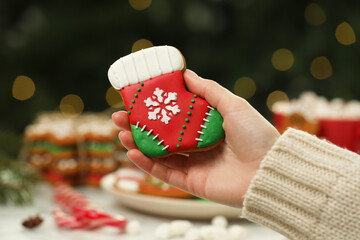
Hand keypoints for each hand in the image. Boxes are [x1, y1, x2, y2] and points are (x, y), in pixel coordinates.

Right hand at [112, 70, 279, 206]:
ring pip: (160, 154)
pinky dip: (147, 164)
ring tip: (121, 132)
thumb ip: (208, 90)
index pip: (174, 117)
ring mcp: (194, 165)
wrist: (269, 170)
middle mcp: (198, 146)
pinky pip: (165, 174)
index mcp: (207, 127)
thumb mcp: (232, 104)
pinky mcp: (192, 183)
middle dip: (139, 126)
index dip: (155, 109)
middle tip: (120, 116)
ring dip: (138, 143)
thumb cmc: (255, 135)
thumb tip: (186, 73)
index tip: (137, 99)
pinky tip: (133, 151)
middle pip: (162, 136)